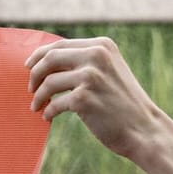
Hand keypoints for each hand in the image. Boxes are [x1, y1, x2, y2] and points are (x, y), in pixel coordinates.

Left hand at [26, 37, 155, 161]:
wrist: (144, 129)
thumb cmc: (122, 103)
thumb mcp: (109, 71)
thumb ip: (85, 61)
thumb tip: (45, 62)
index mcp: (102, 45)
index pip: (59, 45)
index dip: (39, 55)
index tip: (28, 67)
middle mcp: (96, 56)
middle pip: (49, 59)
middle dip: (34, 74)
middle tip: (30, 88)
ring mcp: (91, 76)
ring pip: (48, 82)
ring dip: (38, 96)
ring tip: (37, 106)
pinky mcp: (84, 98)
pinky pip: (54, 103)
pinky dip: (48, 111)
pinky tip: (48, 117)